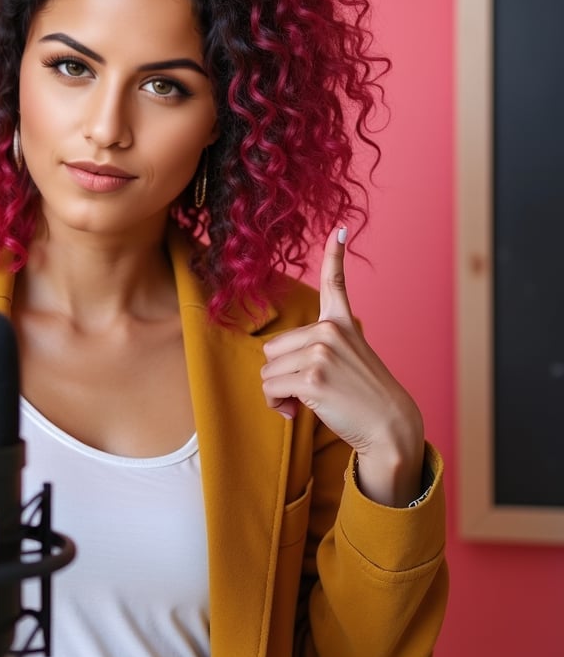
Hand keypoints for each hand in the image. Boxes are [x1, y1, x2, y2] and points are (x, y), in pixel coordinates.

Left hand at [260, 227, 424, 505]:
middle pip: (272, 348)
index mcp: (341, 324)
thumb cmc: (362, 399)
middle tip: (307, 389)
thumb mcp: (347, 361)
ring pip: (267, 371)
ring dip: (278, 392)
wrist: (389, 428)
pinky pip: (271, 388)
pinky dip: (277, 405)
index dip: (334, 255)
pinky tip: (297, 411)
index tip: (339, 229)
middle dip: (280, 374)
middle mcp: (330, 331)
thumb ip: (315, 351)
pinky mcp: (314, 377)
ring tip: (306, 401)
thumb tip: (275, 371)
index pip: (334, 283)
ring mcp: (322, 352)